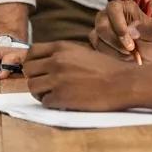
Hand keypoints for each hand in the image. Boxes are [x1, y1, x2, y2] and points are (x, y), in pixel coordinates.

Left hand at [23, 41, 138, 110]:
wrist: (122, 82)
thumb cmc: (107, 68)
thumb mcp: (82, 52)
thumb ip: (63, 55)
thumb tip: (47, 63)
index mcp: (61, 47)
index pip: (31, 52)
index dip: (32, 62)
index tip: (38, 70)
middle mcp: (56, 61)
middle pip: (28, 70)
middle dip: (35, 78)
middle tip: (45, 85)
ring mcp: (57, 79)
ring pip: (32, 87)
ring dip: (40, 92)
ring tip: (53, 95)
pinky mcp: (62, 97)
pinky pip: (45, 101)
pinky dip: (51, 104)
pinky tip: (63, 102)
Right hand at [89, 0, 151, 64]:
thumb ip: (143, 27)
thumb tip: (130, 28)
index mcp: (125, 7)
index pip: (113, 9)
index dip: (118, 24)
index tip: (130, 42)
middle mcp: (110, 14)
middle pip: (101, 25)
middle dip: (116, 41)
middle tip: (132, 49)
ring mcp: (103, 26)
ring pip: (97, 37)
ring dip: (115, 49)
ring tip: (131, 53)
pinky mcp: (99, 39)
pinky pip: (97, 46)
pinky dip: (112, 53)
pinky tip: (124, 55)